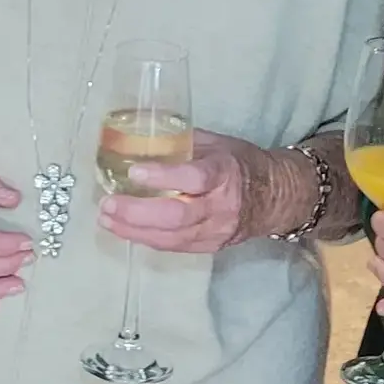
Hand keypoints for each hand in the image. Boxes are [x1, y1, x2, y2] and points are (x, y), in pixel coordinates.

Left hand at [101, 131, 299, 253]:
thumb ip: (181, 143)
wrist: (276, 196)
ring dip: (134, 231)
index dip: (163, 177)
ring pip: (171, 238)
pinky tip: (125, 230)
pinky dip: (146, 239)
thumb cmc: (241, 163)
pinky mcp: (210, 247)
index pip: (194, 178)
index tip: (134, 172)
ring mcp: (216, 231)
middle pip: (177, 216)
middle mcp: (221, 206)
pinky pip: (174, 247)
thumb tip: (139, 137)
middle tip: (107, 204)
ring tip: (106, 218)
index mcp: (224, 174)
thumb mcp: (216, 144)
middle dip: (137, 213)